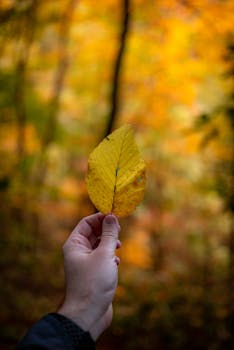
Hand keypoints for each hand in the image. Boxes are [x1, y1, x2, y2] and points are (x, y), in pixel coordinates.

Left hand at [58, 212, 120, 339]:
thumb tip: (112, 216)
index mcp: (75, 244)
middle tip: (120, 230)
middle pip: (93, 233)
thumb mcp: (104, 255)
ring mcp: (85, 263)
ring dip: (110, 243)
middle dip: (107, 230)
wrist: (87, 314)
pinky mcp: (93, 273)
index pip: (87, 222)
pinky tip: (116, 262)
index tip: (116, 216)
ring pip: (99, 245)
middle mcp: (78, 252)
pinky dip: (110, 257)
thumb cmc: (93, 283)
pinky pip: (102, 258)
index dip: (101, 217)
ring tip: (119, 247)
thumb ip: (109, 234)